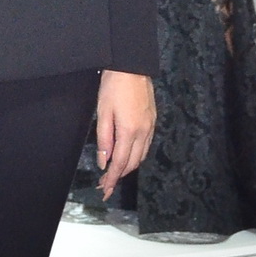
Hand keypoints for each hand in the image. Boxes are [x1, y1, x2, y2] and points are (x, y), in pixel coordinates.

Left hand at [95, 70, 154, 196]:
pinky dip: (136, 155)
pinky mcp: (153, 121)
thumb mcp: (103, 112)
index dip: (112, 178)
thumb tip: (104, 161)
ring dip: (128, 166)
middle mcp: (144, 133)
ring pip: (141, 155)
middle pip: (132, 163)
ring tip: (114, 172)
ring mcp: (151, 127)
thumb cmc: (113, 87)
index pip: (120, 163)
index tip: (105, 190)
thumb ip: (104, 139)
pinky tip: (128, 155)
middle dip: (119, 176)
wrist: (133, 67)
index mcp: (129, 131)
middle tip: (106, 184)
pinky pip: (146, 145)